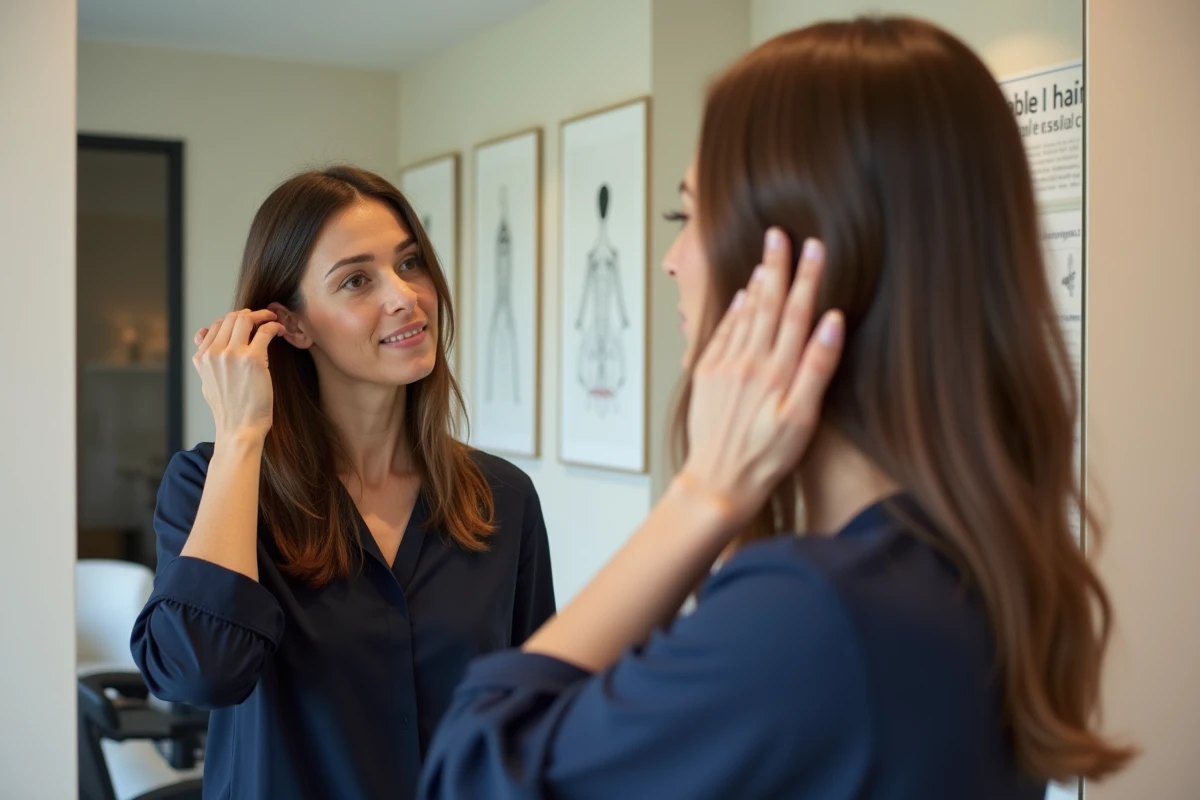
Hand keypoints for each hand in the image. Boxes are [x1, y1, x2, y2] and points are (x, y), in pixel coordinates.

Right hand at [192, 309, 284, 442]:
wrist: (239, 430)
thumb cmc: (229, 410)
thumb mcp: (207, 382)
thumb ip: (205, 358)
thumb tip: (200, 334)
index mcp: (202, 358)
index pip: (214, 326)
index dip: (232, 320)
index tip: (247, 323)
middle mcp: (214, 353)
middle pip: (229, 318)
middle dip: (248, 314)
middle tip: (262, 317)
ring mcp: (232, 355)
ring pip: (245, 319)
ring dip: (262, 315)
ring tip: (273, 319)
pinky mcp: (253, 359)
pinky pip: (265, 331)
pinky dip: (274, 325)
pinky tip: (280, 330)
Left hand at [679, 229, 843, 527]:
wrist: (717, 482)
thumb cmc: (767, 457)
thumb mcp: (803, 419)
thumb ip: (817, 368)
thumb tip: (832, 323)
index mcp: (778, 371)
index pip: (797, 313)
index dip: (808, 278)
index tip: (815, 247)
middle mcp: (750, 362)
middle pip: (768, 305)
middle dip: (779, 267)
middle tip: (782, 234)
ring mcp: (725, 366)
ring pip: (745, 315)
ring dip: (757, 284)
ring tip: (767, 257)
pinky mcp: (707, 375)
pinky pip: (722, 333)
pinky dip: (733, 311)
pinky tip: (741, 296)